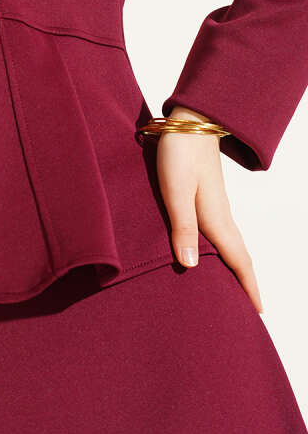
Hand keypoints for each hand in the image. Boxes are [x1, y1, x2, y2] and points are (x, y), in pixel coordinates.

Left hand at [156, 105, 262, 313]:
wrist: (190, 120)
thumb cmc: (179, 153)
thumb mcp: (175, 191)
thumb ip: (182, 226)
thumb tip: (192, 265)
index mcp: (216, 218)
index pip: (237, 260)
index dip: (247, 287)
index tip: (257, 313)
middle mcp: (221, 215)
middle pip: (239, 256)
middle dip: (246, 284)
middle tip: (250, 310)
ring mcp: (216, 206)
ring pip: (231, 244)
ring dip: (236, 267)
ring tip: (235, 289)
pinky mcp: (207, 197)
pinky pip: (222, 233)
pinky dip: (225, 251)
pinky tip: (213, 253)